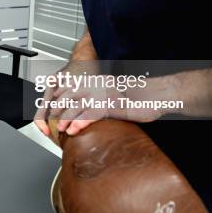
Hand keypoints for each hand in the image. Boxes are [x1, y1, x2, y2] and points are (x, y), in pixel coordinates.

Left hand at [53, 75, 172, 135]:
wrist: (158, 94)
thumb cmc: (141, 97)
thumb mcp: (116, 94)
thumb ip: (102, 98)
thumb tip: (90, 109)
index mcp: (98, 81)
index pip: (72, 87)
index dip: (60, 97)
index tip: (53, 107)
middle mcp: (98, 86)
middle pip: (70, 96)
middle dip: (59, 109)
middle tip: (53, 120)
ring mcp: (103, 95)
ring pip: (76, 106)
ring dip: (66, 119)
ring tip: (61, 128)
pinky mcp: (110, 105)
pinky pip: (90, 114)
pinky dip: (79, 123)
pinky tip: (73, 130)